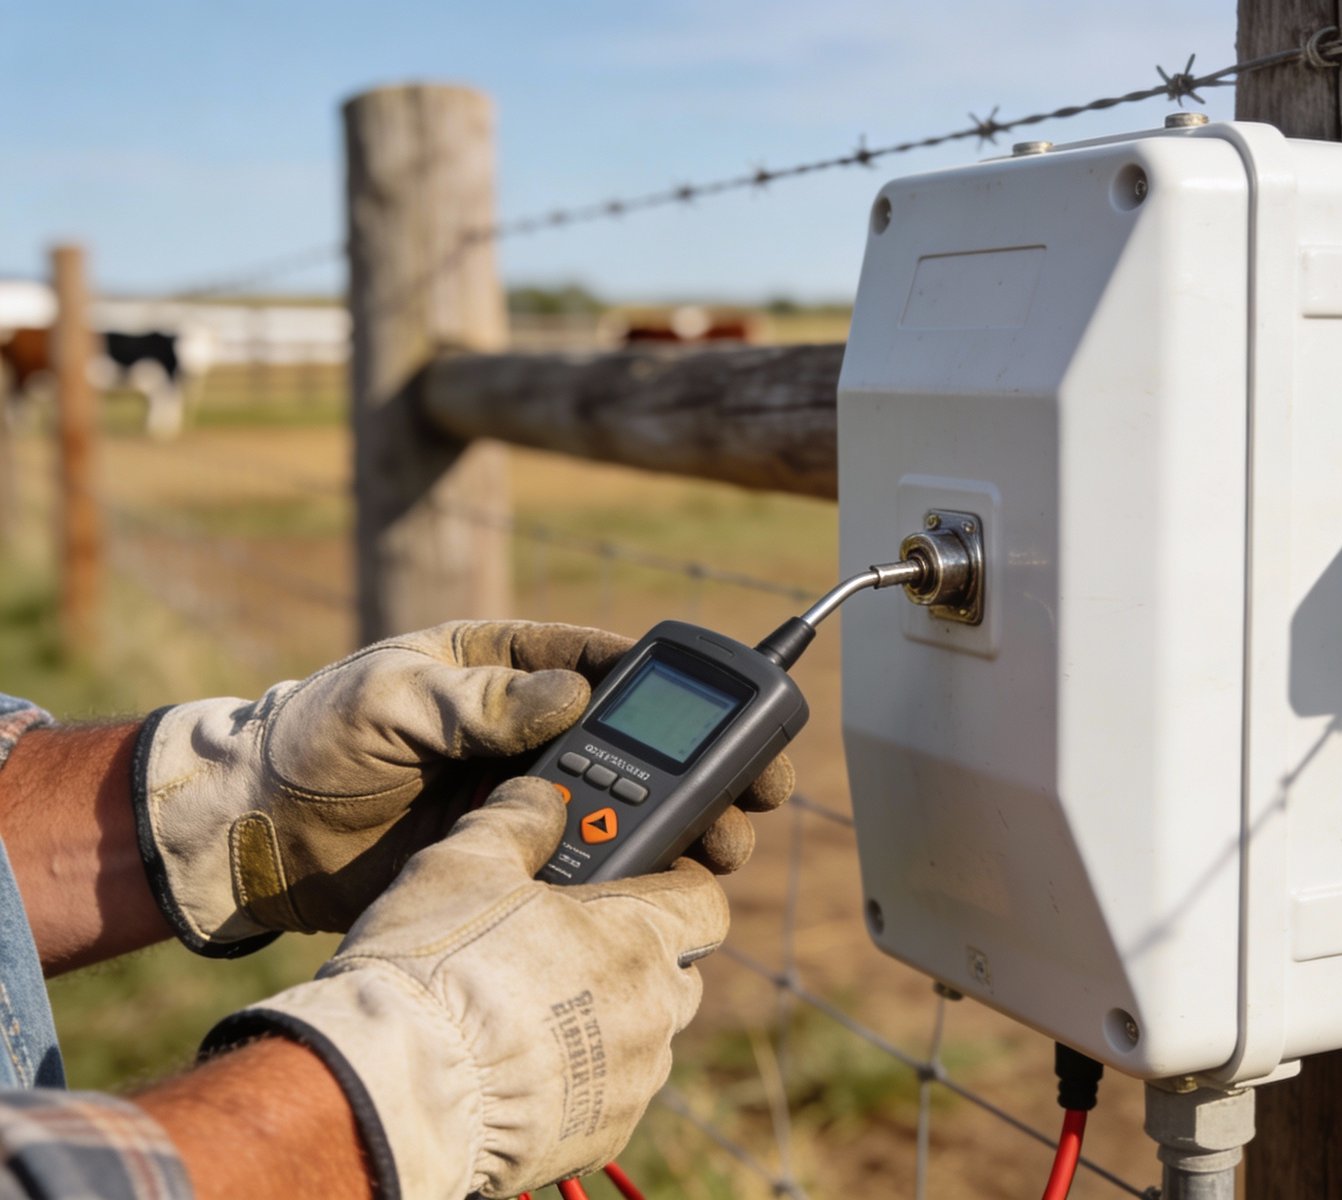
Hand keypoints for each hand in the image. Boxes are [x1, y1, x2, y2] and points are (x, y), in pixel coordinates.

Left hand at [134, 620, 792, 955]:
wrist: (254, 835)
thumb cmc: (312, 738)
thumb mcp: (390, 699)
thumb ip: (477, 700)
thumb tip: (574, 696)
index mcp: (503, 668)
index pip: (606, 664)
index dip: (674, 686)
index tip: (731, 704)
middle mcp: (525, 731)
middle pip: (639, 744)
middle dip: (705, 766)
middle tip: (756, 794)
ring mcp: (522, 796)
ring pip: (625, 807)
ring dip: (680, 826)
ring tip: (723, 850)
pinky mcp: (510, 857)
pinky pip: (583, 863)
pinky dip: (626, 877)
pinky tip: (665, 892)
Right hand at [203, 778, 726, 1199]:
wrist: (397, 1091)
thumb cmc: (435, 969)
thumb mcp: (465, 861)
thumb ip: (516, 818)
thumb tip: (539, 797)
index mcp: (640, 936)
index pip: (704, 901)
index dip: (675, 886)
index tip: (638, 883)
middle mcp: (654, 1011)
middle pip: (677, 972)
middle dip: (637, 956)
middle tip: (571, 946)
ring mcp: (632, 1081)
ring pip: (645, 1037)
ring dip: (609, 1020)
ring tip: (535, 1010)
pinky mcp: (600, 1138)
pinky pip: (608, 1098)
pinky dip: (580, 1081)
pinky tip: (523, 1067)